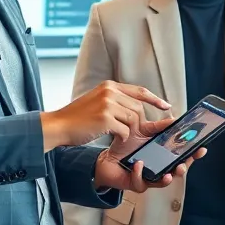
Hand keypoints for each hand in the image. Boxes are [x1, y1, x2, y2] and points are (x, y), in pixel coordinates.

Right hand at [42, 81, 170, 150]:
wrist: (58, 126)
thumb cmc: (77, 118)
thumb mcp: (96, 101)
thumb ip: (114, 100)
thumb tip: (134, 108)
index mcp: (109, 85)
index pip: (139, 91)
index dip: (155, 99)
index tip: (166, 106)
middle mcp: (109, 91)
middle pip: (138, 108)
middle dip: (140, 122)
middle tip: (134, 132)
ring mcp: (107, 104)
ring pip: (133, 119)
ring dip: (130, 131)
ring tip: (120, 136)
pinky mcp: (105, 118)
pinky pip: (125, 130)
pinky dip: (123, 137)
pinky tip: (115, 139)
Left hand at [92, 118, 205, 192]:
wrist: (107, 158)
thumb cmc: (127, 147)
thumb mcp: (144, 131)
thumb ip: (159, 127)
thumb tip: (175, 119)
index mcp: (164, 156)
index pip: (183, 156)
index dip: (194, 154)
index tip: (201, 149)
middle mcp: (160, 169)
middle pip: (178, 171)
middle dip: (183, 168)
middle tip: (184, 165)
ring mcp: (150, 178)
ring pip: (163, 182)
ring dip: (167, 178)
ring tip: (169, 173)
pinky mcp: (137, 184)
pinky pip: (141, 182)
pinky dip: (140, 174)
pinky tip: (139, 165)